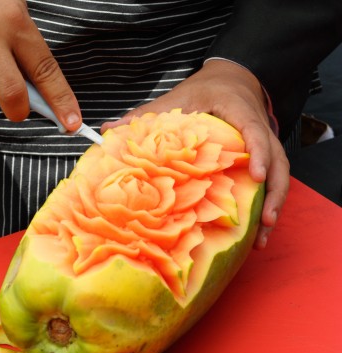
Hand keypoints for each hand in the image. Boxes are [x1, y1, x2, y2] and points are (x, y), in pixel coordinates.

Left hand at [101, 59, 289, 248]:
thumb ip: (146, 114)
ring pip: (279, 176)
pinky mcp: (262, 157)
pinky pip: (271, 181)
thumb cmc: (203, 92)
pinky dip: (266, 204)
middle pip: (278, 162)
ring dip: (273, 206)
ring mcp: (264, 145)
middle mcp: (258, 129)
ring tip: (262, 237)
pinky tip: (257, 228)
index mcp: (239, 112)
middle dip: (274, 194)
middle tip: (265, 222)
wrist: (229, 80)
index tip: (257, 176)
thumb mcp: (176, 99)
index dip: (259, 153)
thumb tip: (107, 128)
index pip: (255, 132)